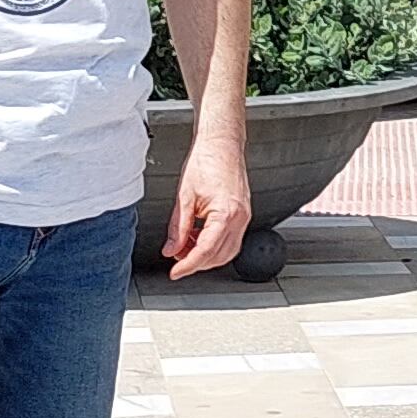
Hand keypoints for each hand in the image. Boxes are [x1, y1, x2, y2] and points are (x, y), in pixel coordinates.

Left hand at [164, 123, 252, 279]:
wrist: (221, 144)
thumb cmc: (207, 161)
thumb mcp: (184, 197)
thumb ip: (178, 227)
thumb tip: (172, 249)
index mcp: (226, 213)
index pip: (206, 250)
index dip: (188, 265)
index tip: (175, 273)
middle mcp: (240, 218)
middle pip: (219, 256)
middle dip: (197, 261)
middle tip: (176, 258)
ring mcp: (244, 216)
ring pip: (227, 251)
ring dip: (206, 254)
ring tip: (185, 246)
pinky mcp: (242, 213)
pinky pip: (230, 239)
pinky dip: (213, 244)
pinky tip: (197, 237)